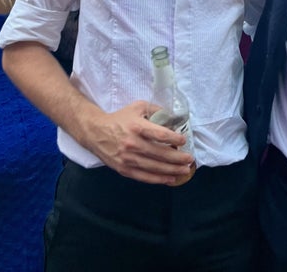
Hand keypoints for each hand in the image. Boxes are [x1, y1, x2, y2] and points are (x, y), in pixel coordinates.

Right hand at [80, 101, 195, 184]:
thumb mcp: (138, 107)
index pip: (159, 134)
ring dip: (171, 170)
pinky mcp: (124, 169)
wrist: (96, 132)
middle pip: (159, 153)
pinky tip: (170, 179)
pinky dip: (158, 179)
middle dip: (177, 158)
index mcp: (137, 127)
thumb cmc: (120, 118)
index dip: (174, 139)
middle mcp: (133, 144)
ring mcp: (128, 159)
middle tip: (190, 159)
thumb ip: (156, 110)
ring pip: (154, 167)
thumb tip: (173, 117)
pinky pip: (144, 177)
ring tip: (185, 170)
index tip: (184, 140)